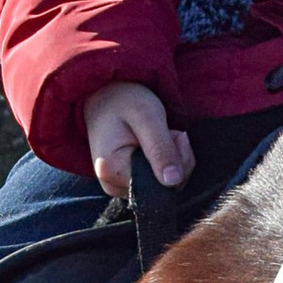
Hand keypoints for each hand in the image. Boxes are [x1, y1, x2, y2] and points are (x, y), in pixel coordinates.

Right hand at [82, 79, 193, 199]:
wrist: (105, 94)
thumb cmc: (124, 100)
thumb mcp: (147, 117)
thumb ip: (161, 148)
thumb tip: (173, 181)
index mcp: (112, 171)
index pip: (161, 183)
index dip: (176, 161)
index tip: (170, 133)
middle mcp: (112, 185)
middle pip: (164, 187)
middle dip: (176, 159)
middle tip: (166, 131)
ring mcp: (119, 187)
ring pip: (165, 185)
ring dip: (172, 159)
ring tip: (159, 135)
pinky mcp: (127, 183)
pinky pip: (158, 181)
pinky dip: (165, 163)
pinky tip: (156, 145)